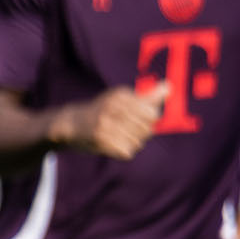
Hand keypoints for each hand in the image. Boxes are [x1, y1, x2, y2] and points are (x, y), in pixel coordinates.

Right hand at [48, 82, 166, 160]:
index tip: (136, 118)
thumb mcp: (122, 99)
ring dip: (131, 143)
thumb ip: (148, 96)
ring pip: (138, 142)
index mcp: (120, 95)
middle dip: (140, 133)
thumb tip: (170, 87)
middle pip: (147, 129)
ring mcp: (105, 123)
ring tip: (116, 136)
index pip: (153, 115)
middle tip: (123, 128)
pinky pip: (127, 151)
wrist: (69, 123)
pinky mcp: (100, 139)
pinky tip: (111, 144)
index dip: (149, 120)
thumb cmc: (102, 111)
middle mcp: (112, 107)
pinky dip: (122, 151)